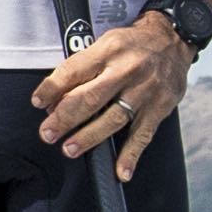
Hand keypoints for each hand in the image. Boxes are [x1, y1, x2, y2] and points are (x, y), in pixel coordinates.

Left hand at [34, 10, 194, 182]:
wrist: (173, 39)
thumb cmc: (133, 44)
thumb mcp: (105, 43)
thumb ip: (83, 68)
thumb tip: (55, 99)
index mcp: (109, 50)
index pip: (74, 70)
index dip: (53, 88)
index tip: (38, 102)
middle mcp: (127, 70)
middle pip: (91, 98)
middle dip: (65, 118)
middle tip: (48, 133)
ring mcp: (145, 91)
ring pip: (113, 119)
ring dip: (89, 137)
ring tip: (69, 149)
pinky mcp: (160, 108)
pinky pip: (143, 135)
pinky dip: (131, 156)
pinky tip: (121, 172)